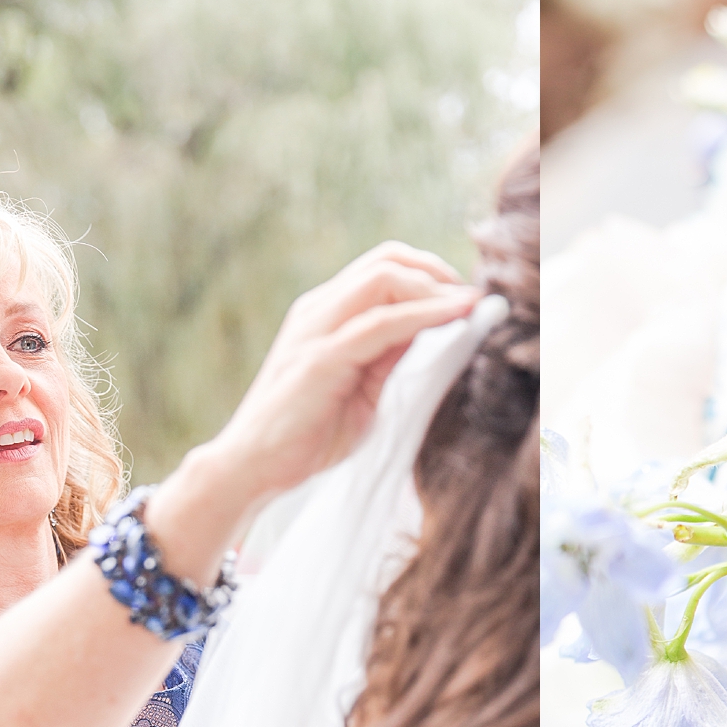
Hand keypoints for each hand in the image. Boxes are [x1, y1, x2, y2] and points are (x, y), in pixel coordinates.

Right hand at [210, 242, 479, 498]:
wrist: (253, 467)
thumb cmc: (307, 434)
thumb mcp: (362, 390)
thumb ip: (390, 356)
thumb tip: (432, 329)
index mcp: (326, 313)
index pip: (382, 268)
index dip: (429, 274)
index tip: (466, 298)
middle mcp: (319, 310)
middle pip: (386, 259)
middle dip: (438, 271)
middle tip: (473, 298)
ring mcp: (317, 330)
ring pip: (383, 279)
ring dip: (436, 287)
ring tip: (471, 305)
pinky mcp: (320, 359)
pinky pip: (379, 324)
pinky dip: (424, 315)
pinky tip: (455, 316)